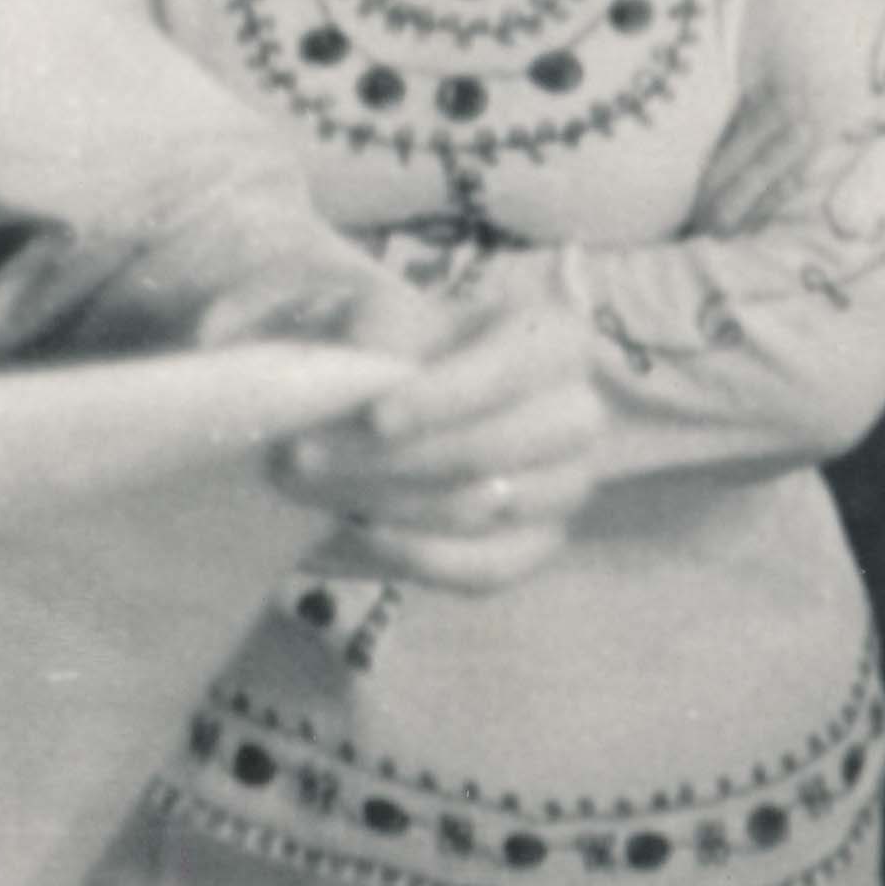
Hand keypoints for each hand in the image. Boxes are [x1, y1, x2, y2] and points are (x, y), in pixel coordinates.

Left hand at [275, 292, 603, 590]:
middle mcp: (576, 414)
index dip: (444, 397)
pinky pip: (492, 568)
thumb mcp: (377, 317)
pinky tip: (360, 533)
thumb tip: (376, 374)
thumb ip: (381, 333)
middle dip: (396, 462)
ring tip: (314, 492)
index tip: (373, 419)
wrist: (384, 404)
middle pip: (495, 451)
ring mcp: (566, 486)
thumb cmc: (389, 346)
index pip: (512, 369)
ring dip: (391, 504)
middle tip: (308, 460)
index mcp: (550, 339)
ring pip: (486, 511)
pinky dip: (420, 556)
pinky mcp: (540, 544)